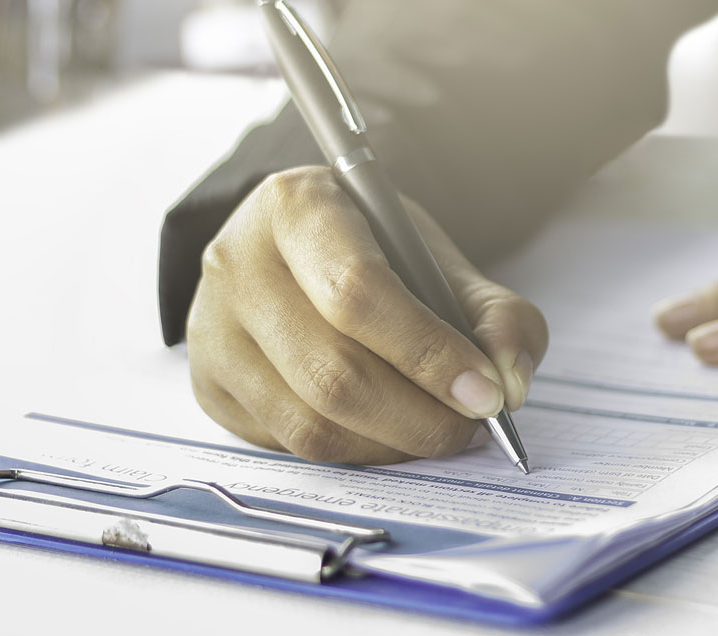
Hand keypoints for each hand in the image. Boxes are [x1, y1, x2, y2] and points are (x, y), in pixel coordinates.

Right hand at [187, 166, 546, 463]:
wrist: (295, 252)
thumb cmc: (372, 250)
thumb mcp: (436, 257)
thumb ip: (493, 312)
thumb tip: (508, 382)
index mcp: (296, 206)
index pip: (357, 292)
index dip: (428, 353)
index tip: (485, 392)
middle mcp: (237, 264)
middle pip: (333, 372)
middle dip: (420, 416)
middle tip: (471, 424)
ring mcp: (213, 329)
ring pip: (310, 422)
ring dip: (391, 444)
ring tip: (436, 429)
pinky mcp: (210, 384)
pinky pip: (290, 445)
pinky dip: (355, 453)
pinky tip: (387, 431)